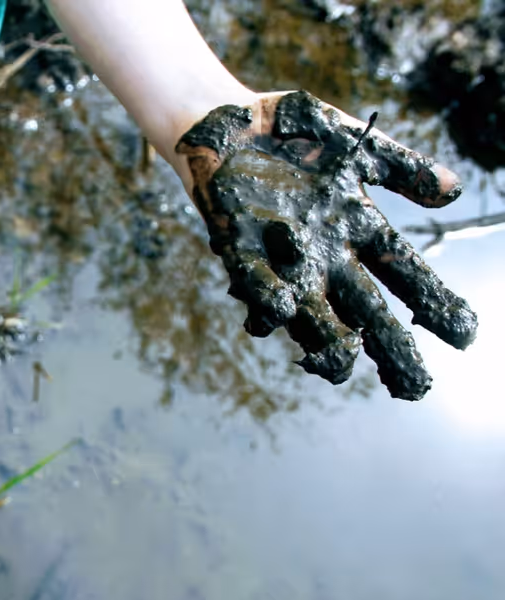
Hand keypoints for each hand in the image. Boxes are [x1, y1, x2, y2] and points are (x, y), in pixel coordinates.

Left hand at [175, 90, 476, 399]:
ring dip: (324, 339)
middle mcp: (323, 255)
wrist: (228, 121)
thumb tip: (452, 189)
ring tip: (341, 366)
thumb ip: (400, 166)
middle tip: (415, 387)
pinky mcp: (237, 247)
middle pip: (365, 310)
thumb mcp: (356, 146)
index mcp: (357, 231)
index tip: (463, 334)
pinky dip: (264, 295)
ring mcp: (280, 257)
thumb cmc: (293, 134)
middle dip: (390, 348)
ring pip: (308, 312)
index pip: (404, 274)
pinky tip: (280, 310)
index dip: (433, 304)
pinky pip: (252, 281)